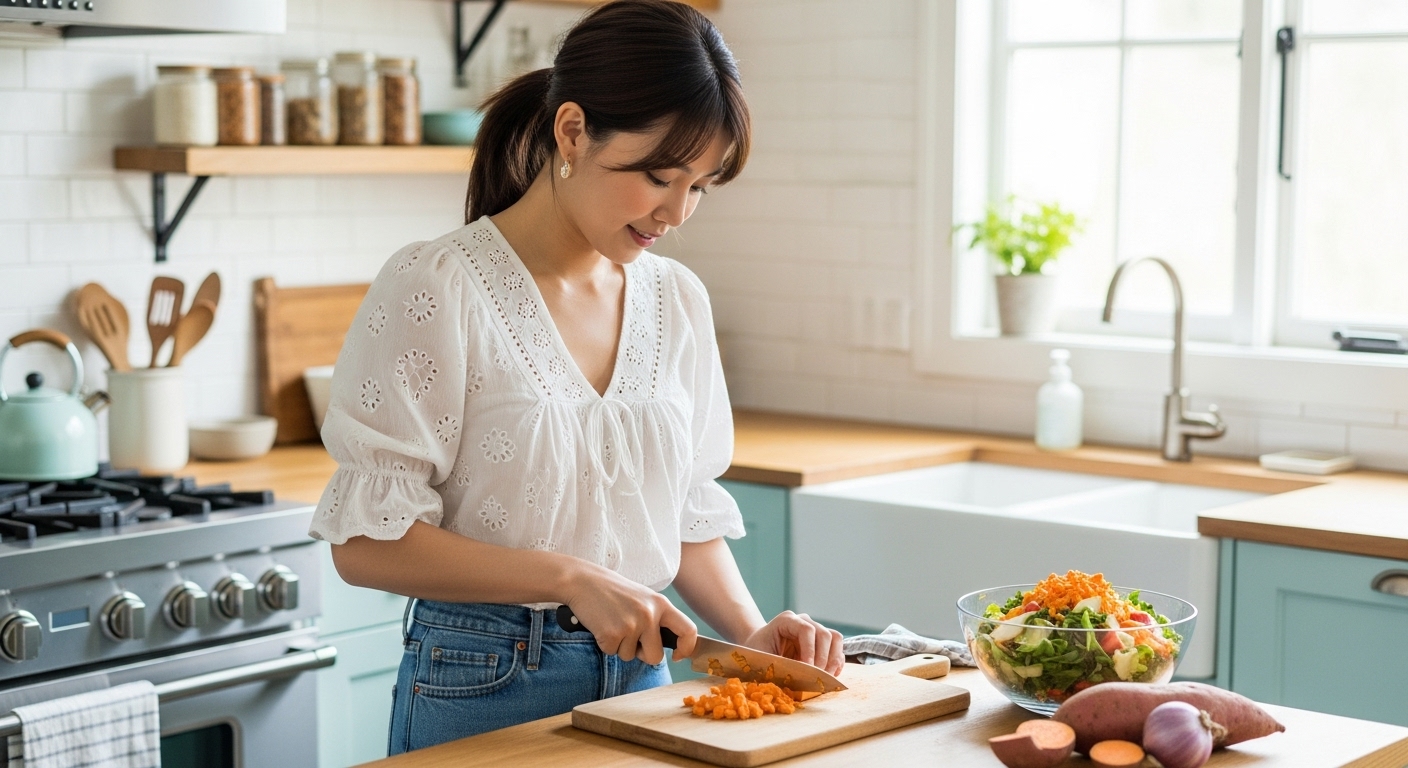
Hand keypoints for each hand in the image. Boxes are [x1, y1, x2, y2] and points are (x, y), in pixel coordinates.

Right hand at [563, 563, 696, 665]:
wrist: (582, 580)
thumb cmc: (612, 591)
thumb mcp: (642, 598)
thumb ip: (657, 617)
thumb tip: (672, 645)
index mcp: (661, 604)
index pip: (688, 630)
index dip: (686, 648)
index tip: (677, 655)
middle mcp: (649, 615)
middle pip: (656, 656)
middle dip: (643, 654)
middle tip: (629, 637)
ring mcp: (631, 625)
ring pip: (630, 656)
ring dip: (620, 646)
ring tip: (612, 622)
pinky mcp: (612, 634)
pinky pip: (612, 653)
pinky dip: (605, 644)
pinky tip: (602, 625)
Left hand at [742, 611, 844, 676]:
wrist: (759, 648)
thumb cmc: (757, 652)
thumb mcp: (762, 658)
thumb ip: (780, 665)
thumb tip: (800, 677)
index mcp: (786, 620)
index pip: (806, 630)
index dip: (810, 650)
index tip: (807, 669)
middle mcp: (803, 621)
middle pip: (824, 634)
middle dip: (823, 659)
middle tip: (817, 677)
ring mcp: (815, 629)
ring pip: (835, 639)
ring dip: (833, 660)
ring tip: (825, 678)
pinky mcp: (822, 642)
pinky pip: (837, 648)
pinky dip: (836, 662)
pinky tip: (830, 675)